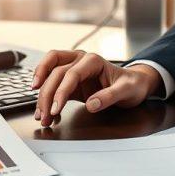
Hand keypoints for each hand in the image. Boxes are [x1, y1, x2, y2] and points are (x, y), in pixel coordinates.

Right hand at [31, 50, 161, 125]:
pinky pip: (53, 85)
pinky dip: (45, 96)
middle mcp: (80, 61)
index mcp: (93, 60)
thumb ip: (110, 96)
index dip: (61, 91)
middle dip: (46, 94)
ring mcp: (74, 69)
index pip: (70, 73)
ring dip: (42, 94)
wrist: (134, 84)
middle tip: (44, 115)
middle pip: (55, 72)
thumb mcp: (126, 90)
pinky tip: (42, 109)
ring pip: (49, 74)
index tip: (56, 108)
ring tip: (40, 114)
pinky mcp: (71, 82)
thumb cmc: (131, 83)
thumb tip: (92, 104)